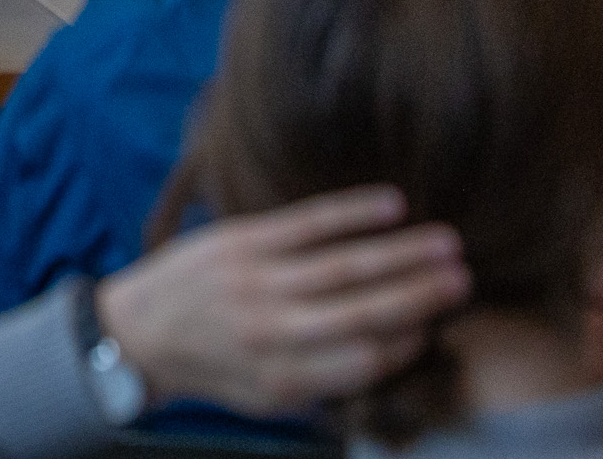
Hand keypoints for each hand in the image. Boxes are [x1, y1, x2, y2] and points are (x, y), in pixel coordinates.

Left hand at [92, 188, 468, 417]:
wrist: (137, 331)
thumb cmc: (215, 368)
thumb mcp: (268, 398)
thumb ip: (325, 381)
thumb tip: (395, 353)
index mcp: (285, 378)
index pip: (367, 360)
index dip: (410, 341)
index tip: (438, 325)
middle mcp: (273, 331)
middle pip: (366, 311)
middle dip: (422, 295)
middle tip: (465, 280)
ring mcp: (256, 281)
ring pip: (345, 265)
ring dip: (403, 253)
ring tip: (447, 244)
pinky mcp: (241, 239)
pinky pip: (308, 222)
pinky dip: (354, 212)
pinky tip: (393, 204)